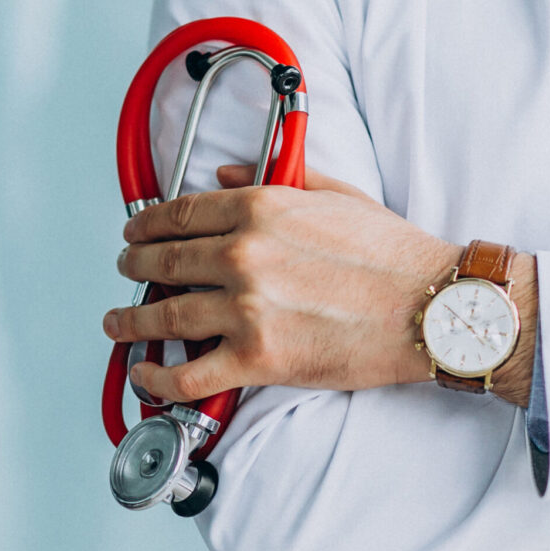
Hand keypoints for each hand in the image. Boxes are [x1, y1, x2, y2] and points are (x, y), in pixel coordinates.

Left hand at [102, 164, 534, 405]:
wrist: (432, 308)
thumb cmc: (393, 256)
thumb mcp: (334, 195)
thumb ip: (275, 179)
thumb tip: (225, 172)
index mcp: (261, 209)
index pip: (181, 214)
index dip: (146, 223)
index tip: (134, 230)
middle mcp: (244, 256)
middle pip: (163, 260)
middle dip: (134, 266)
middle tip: (126, 270)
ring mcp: (246, 310)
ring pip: (163, 317)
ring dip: (130, 320)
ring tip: (118, 322)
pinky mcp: (257, 359)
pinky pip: (187, 374)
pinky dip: (156, 378)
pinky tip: (144, 374)